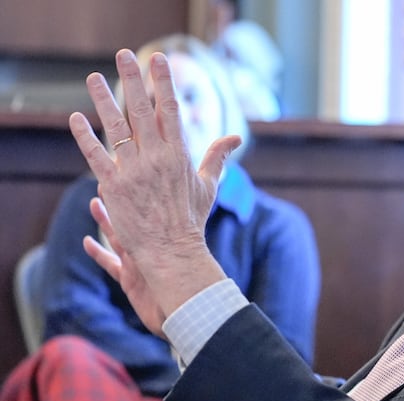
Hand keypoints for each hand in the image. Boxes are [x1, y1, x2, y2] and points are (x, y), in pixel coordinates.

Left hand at [69, 49, 239, 334]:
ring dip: (104, 100)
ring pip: (115, 128)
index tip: (158, 60)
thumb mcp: (208, 185)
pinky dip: (85, 137)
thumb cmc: (191, 220)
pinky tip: (75, 119)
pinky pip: (96, 156)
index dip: (163, 83)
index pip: (171, 110)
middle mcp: (157, 158)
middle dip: (134, 79)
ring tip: (94, 76)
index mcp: (180, 154)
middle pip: (143, 110)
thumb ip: (218, 156)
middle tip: (125, 54)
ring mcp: (134, 171)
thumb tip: (236, 136)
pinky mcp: (114, 187)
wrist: (172, 251)